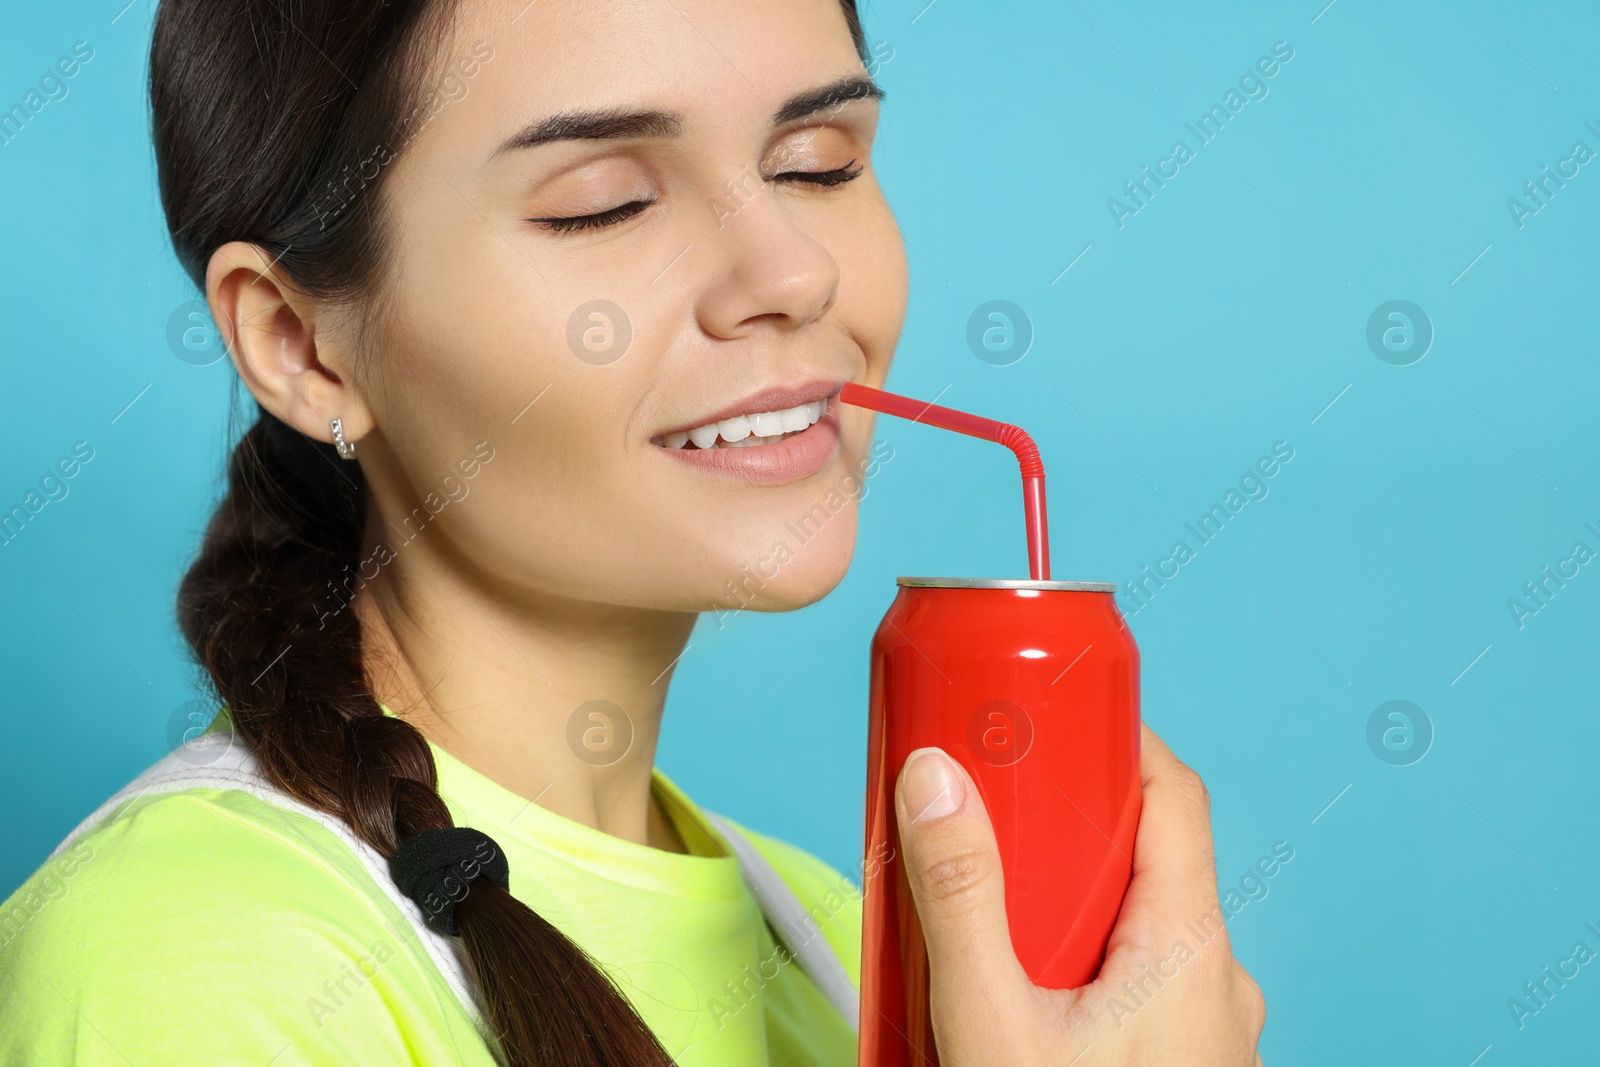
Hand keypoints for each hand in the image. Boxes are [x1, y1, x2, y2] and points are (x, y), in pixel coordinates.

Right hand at [895, 723, 1265, 1065]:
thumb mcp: (992, 1020)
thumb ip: (960, 898)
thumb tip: (935, 779)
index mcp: (1190, 947)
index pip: (1174, 794)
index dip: (1115, 742)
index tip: (1049, 719)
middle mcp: (1216, 982)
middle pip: (1143, 862)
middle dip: (1060, 839)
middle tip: (987, 830)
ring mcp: (1209, 1032)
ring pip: (1137, 932)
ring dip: (1065, 916)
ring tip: (986, 928)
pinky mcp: (1185, 1064)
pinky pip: (1140, 991)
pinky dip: (1082, 975)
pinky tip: (1018, 1003)